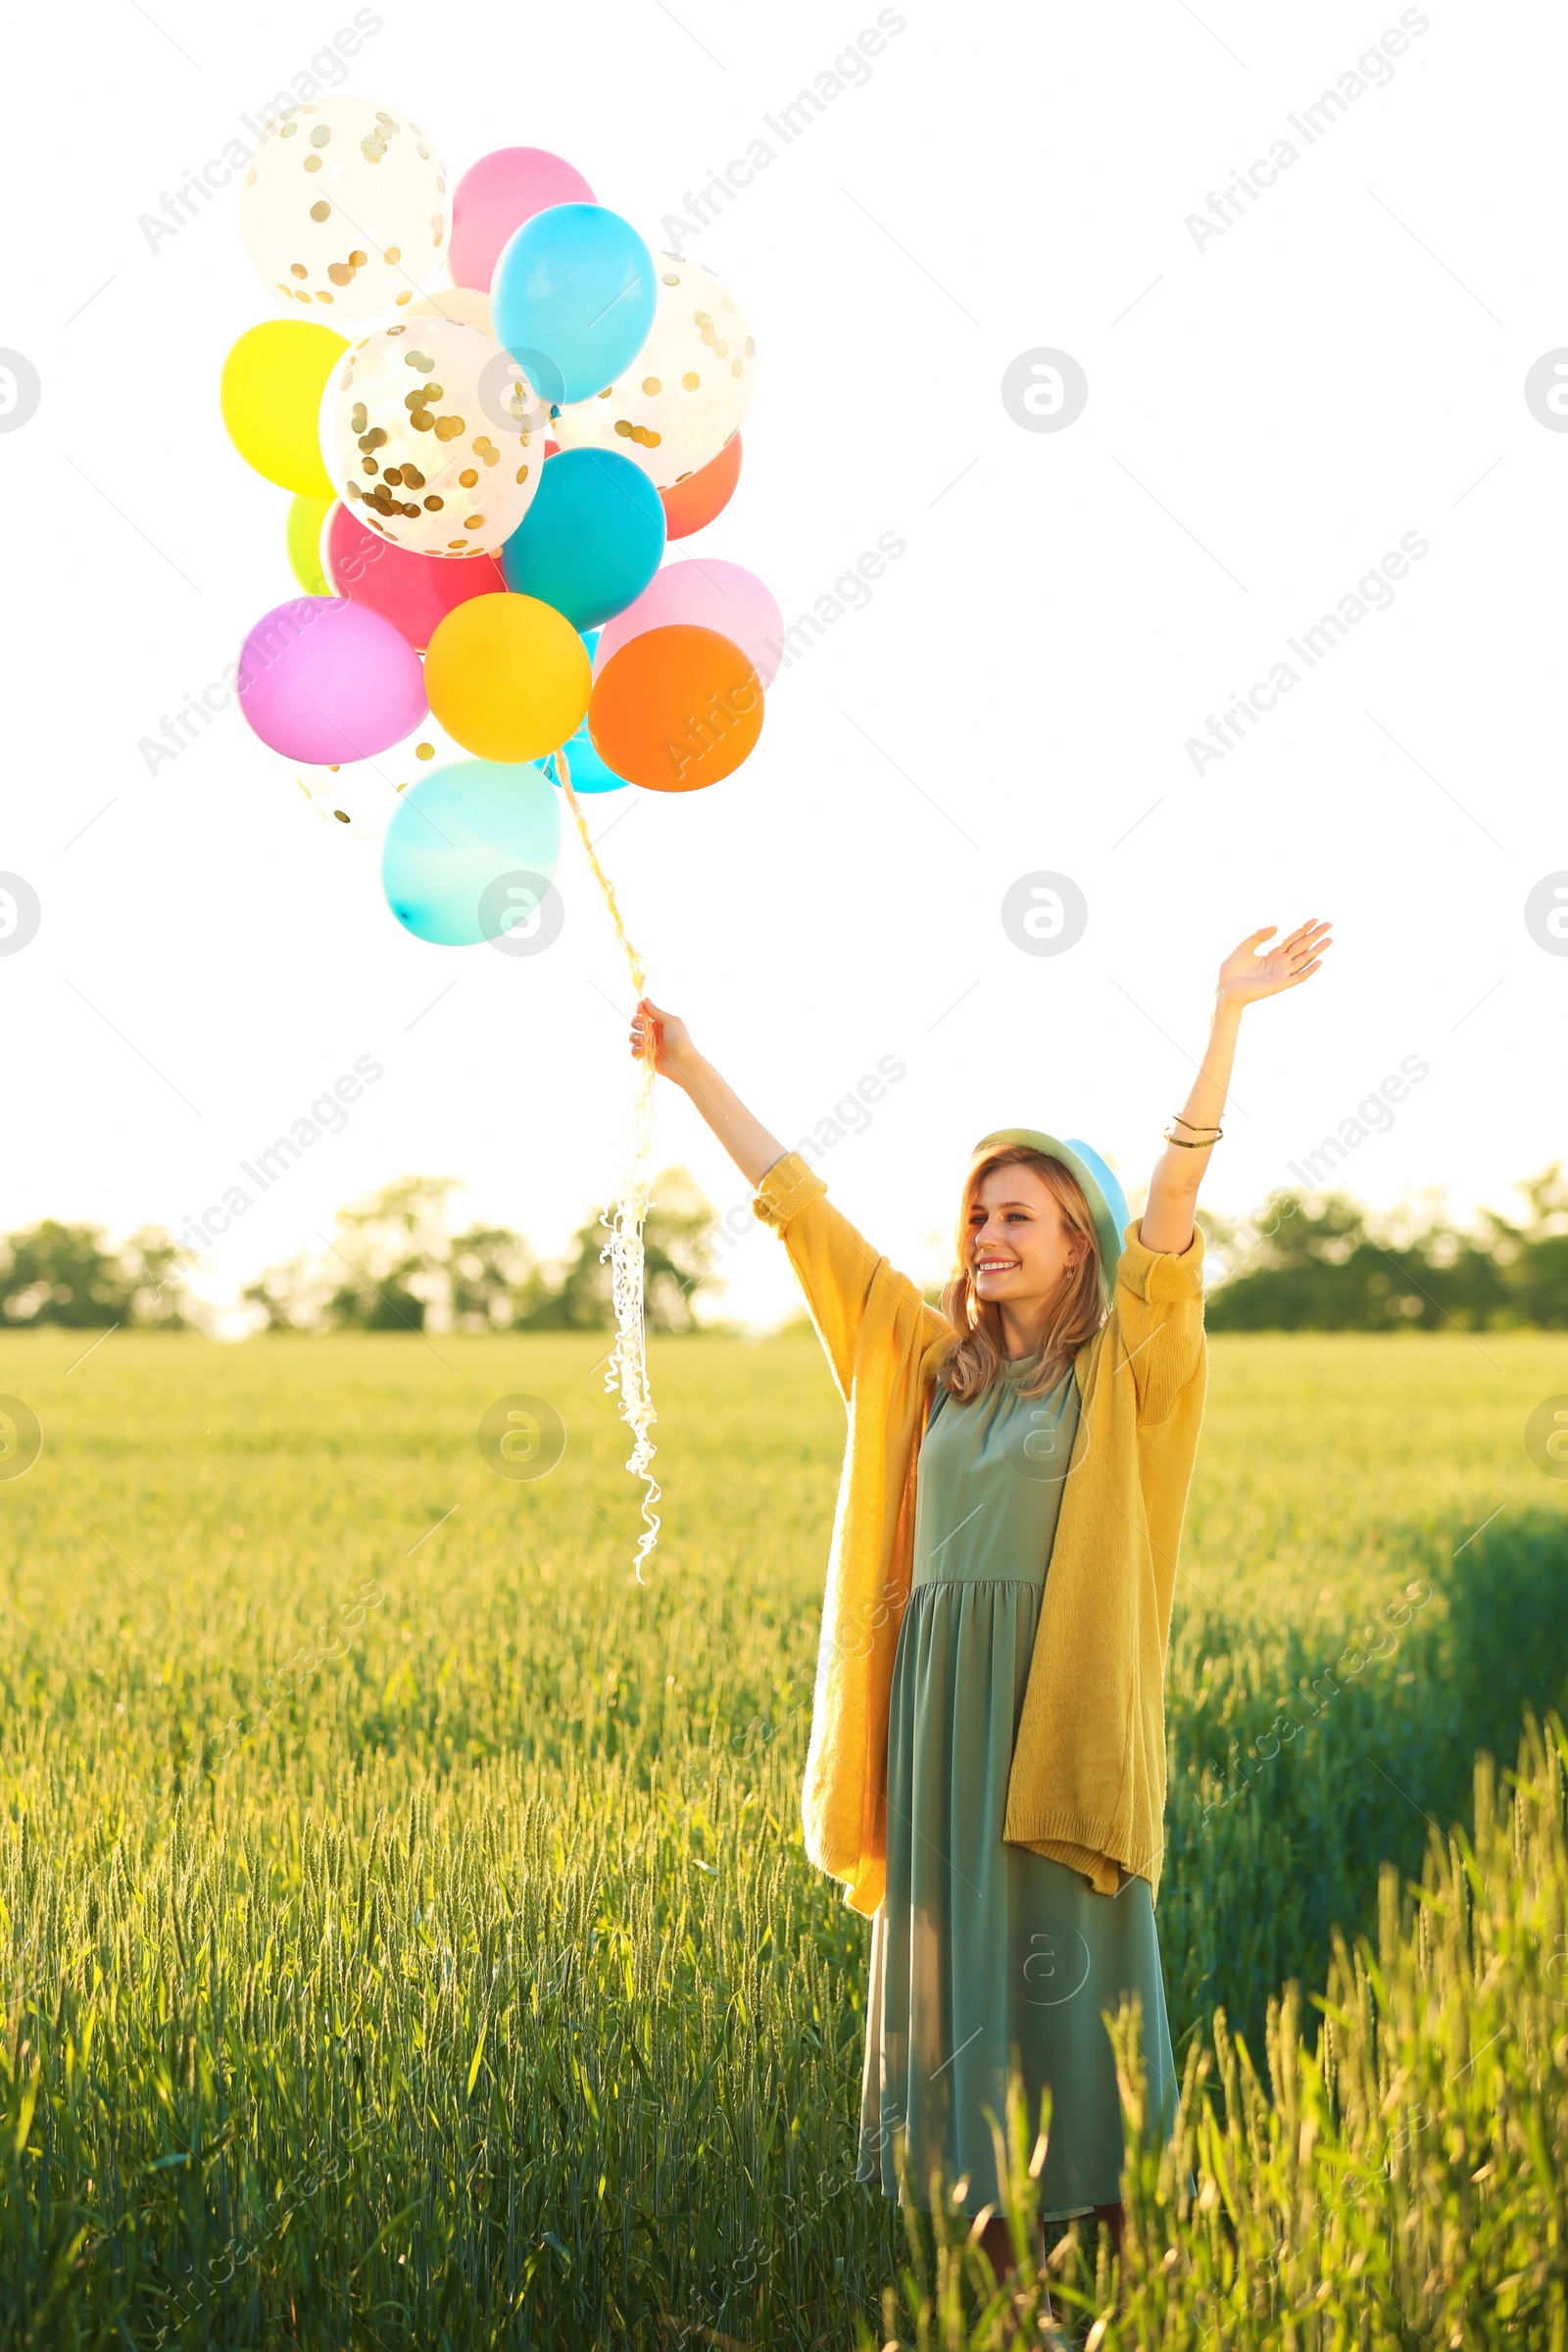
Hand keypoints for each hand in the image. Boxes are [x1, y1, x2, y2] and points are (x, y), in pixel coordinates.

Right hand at [630, 998, 700, 1087]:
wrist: (683, 1064)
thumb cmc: (680, 1041)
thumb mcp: (670, 1022)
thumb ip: (655, 1011)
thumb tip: (645, 999)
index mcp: (660, 1022)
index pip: (645, 1012)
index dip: (639, 1010)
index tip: (637, 1009)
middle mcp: (654, 1032)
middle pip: (636, 1023)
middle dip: (636, 1023)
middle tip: (643, 1027)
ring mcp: (649, 1044)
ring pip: (633, 1036)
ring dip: (634, 1036)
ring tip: (642, 1040)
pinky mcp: (646, 1056)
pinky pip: (634, 1050)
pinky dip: (635, 1050)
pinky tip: (642, 1050)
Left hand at [1216, 918, 1332, 1007]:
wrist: (1224, 989)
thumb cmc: (1231, 971)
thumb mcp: (1243, 948)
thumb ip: (1258, 936)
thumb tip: (1277, 927)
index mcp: (1272, 954)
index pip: (1292, 939)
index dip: (1303, 929)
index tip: (1314, 919)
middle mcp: (1280, 963)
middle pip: (1302, 946)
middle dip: (1315, 936)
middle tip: (1329, 924)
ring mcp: (1281, 974)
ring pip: (1304, 959)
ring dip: (1317, 950)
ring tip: (1329, 939)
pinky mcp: (1280, 984)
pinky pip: (1298, 977)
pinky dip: (1309, 970)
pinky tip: (1320, 961)